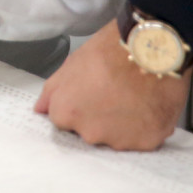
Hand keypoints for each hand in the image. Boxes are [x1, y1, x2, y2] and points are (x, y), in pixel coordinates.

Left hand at [35, 19, 191, 149]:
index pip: (63, 119)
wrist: (152, 50)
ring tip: (131, 97)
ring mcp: (120, 140)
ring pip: (115, 137)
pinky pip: (141, 139)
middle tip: (111, 93)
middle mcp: (90, 133)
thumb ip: (52, 91)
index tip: (88, 92)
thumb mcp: (71, 64)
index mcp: (67, 113)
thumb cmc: (110, 52)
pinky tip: (146, 104)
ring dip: (121, 124)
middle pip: (88, 130)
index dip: (76, 103)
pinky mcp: (147, 142)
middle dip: (96, 116)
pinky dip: (143, 127)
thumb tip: (40, 109)